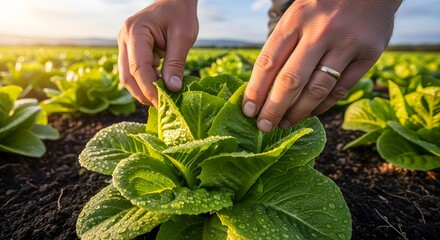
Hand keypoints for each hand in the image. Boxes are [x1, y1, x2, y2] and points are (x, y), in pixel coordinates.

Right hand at [117, 0, 197, 105]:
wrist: (174, 1)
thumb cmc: (180, 14)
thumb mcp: (183, 37)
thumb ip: (176, 63)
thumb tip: (172, 89)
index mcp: (136, 31)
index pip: (138, 68)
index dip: (150, 90)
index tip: (163, 104)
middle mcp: (124, 38)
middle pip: (128, 76)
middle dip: (144, 94)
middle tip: (163, 106)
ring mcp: (124, 44)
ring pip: (128, 76)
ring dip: (144, 89)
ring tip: (164, 97)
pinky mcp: (129, 50)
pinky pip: (133, 71)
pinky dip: (146, 81)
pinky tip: (161, 85)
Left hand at [242, 0, 401, 131]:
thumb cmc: (323, 7)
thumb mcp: (297, 16)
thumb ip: (282, 47)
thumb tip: (261, 90)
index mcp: (296, 20)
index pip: (268, 62)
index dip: (255, 91)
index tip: (248, 111)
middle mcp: (320, 31)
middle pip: (290, 81)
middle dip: (273, 109)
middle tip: (263, 126)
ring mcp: (347, 43)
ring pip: (316, 90)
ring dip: (297, 113)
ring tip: (284, 123)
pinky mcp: (369, 54)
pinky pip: (340, 90)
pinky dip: (322, 106)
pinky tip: (310, 113)